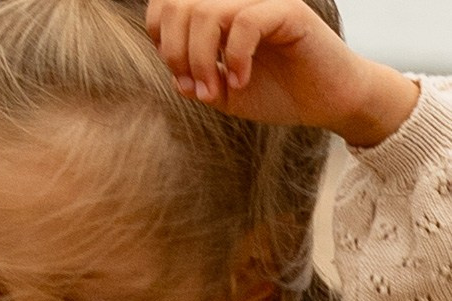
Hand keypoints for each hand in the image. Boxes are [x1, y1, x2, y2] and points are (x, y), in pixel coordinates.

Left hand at [145, 0, 418, 144]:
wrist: (327, 102)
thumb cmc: (280, 93)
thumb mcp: (226, 93)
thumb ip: (196, 81)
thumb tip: (176, 77)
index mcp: (220, 12)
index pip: (170, 3)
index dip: (161, 36)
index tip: (179, 75)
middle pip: (182, 4)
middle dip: (176, 52)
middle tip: (196, 88)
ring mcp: (263, 2)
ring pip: (207, 11)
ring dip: (200, 59)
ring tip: (216, 91)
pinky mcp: (288, 12)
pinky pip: (245, 22)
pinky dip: (235, 57)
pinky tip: (242, 81)